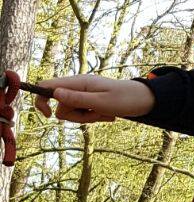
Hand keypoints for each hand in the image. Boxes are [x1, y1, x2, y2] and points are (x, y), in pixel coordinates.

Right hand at [35, 75, 154, 123]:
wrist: (144, 100)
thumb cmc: (125, 99)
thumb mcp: (100, 102)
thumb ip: (77, 99)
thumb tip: (54, 94)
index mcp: (78, 82)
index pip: (47, 86)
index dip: (41, 101)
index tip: (48, 116)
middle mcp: (78, 87)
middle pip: (61, 107)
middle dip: (76, 116)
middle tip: (95, 114)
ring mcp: (84, 94)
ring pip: (72, 113)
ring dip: (87, 118)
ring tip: (105, 114)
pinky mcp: (90, 101)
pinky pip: (82, 114)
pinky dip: (93, 117)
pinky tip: (107, 115)